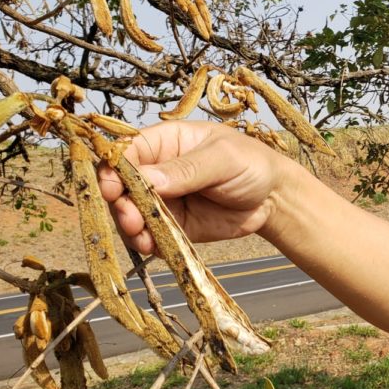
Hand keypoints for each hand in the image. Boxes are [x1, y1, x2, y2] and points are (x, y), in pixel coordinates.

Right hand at [98, 121, 288, 253]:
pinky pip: (151, 234)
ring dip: (130, 226)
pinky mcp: (174, 225)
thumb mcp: (222, 159)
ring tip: (141, 236)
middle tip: (131, 218)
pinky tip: (151, 246)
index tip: (113, 188)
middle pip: (121, 186)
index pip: (127, 151)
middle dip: (120, 203)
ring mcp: (164, 199)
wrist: (274, 198)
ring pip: (131, 213)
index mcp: (167, 142)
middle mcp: (158, 170)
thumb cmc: (251, 165)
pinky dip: (146, 242)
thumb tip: (147, 179)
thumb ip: (186, 169)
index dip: (114, 169)